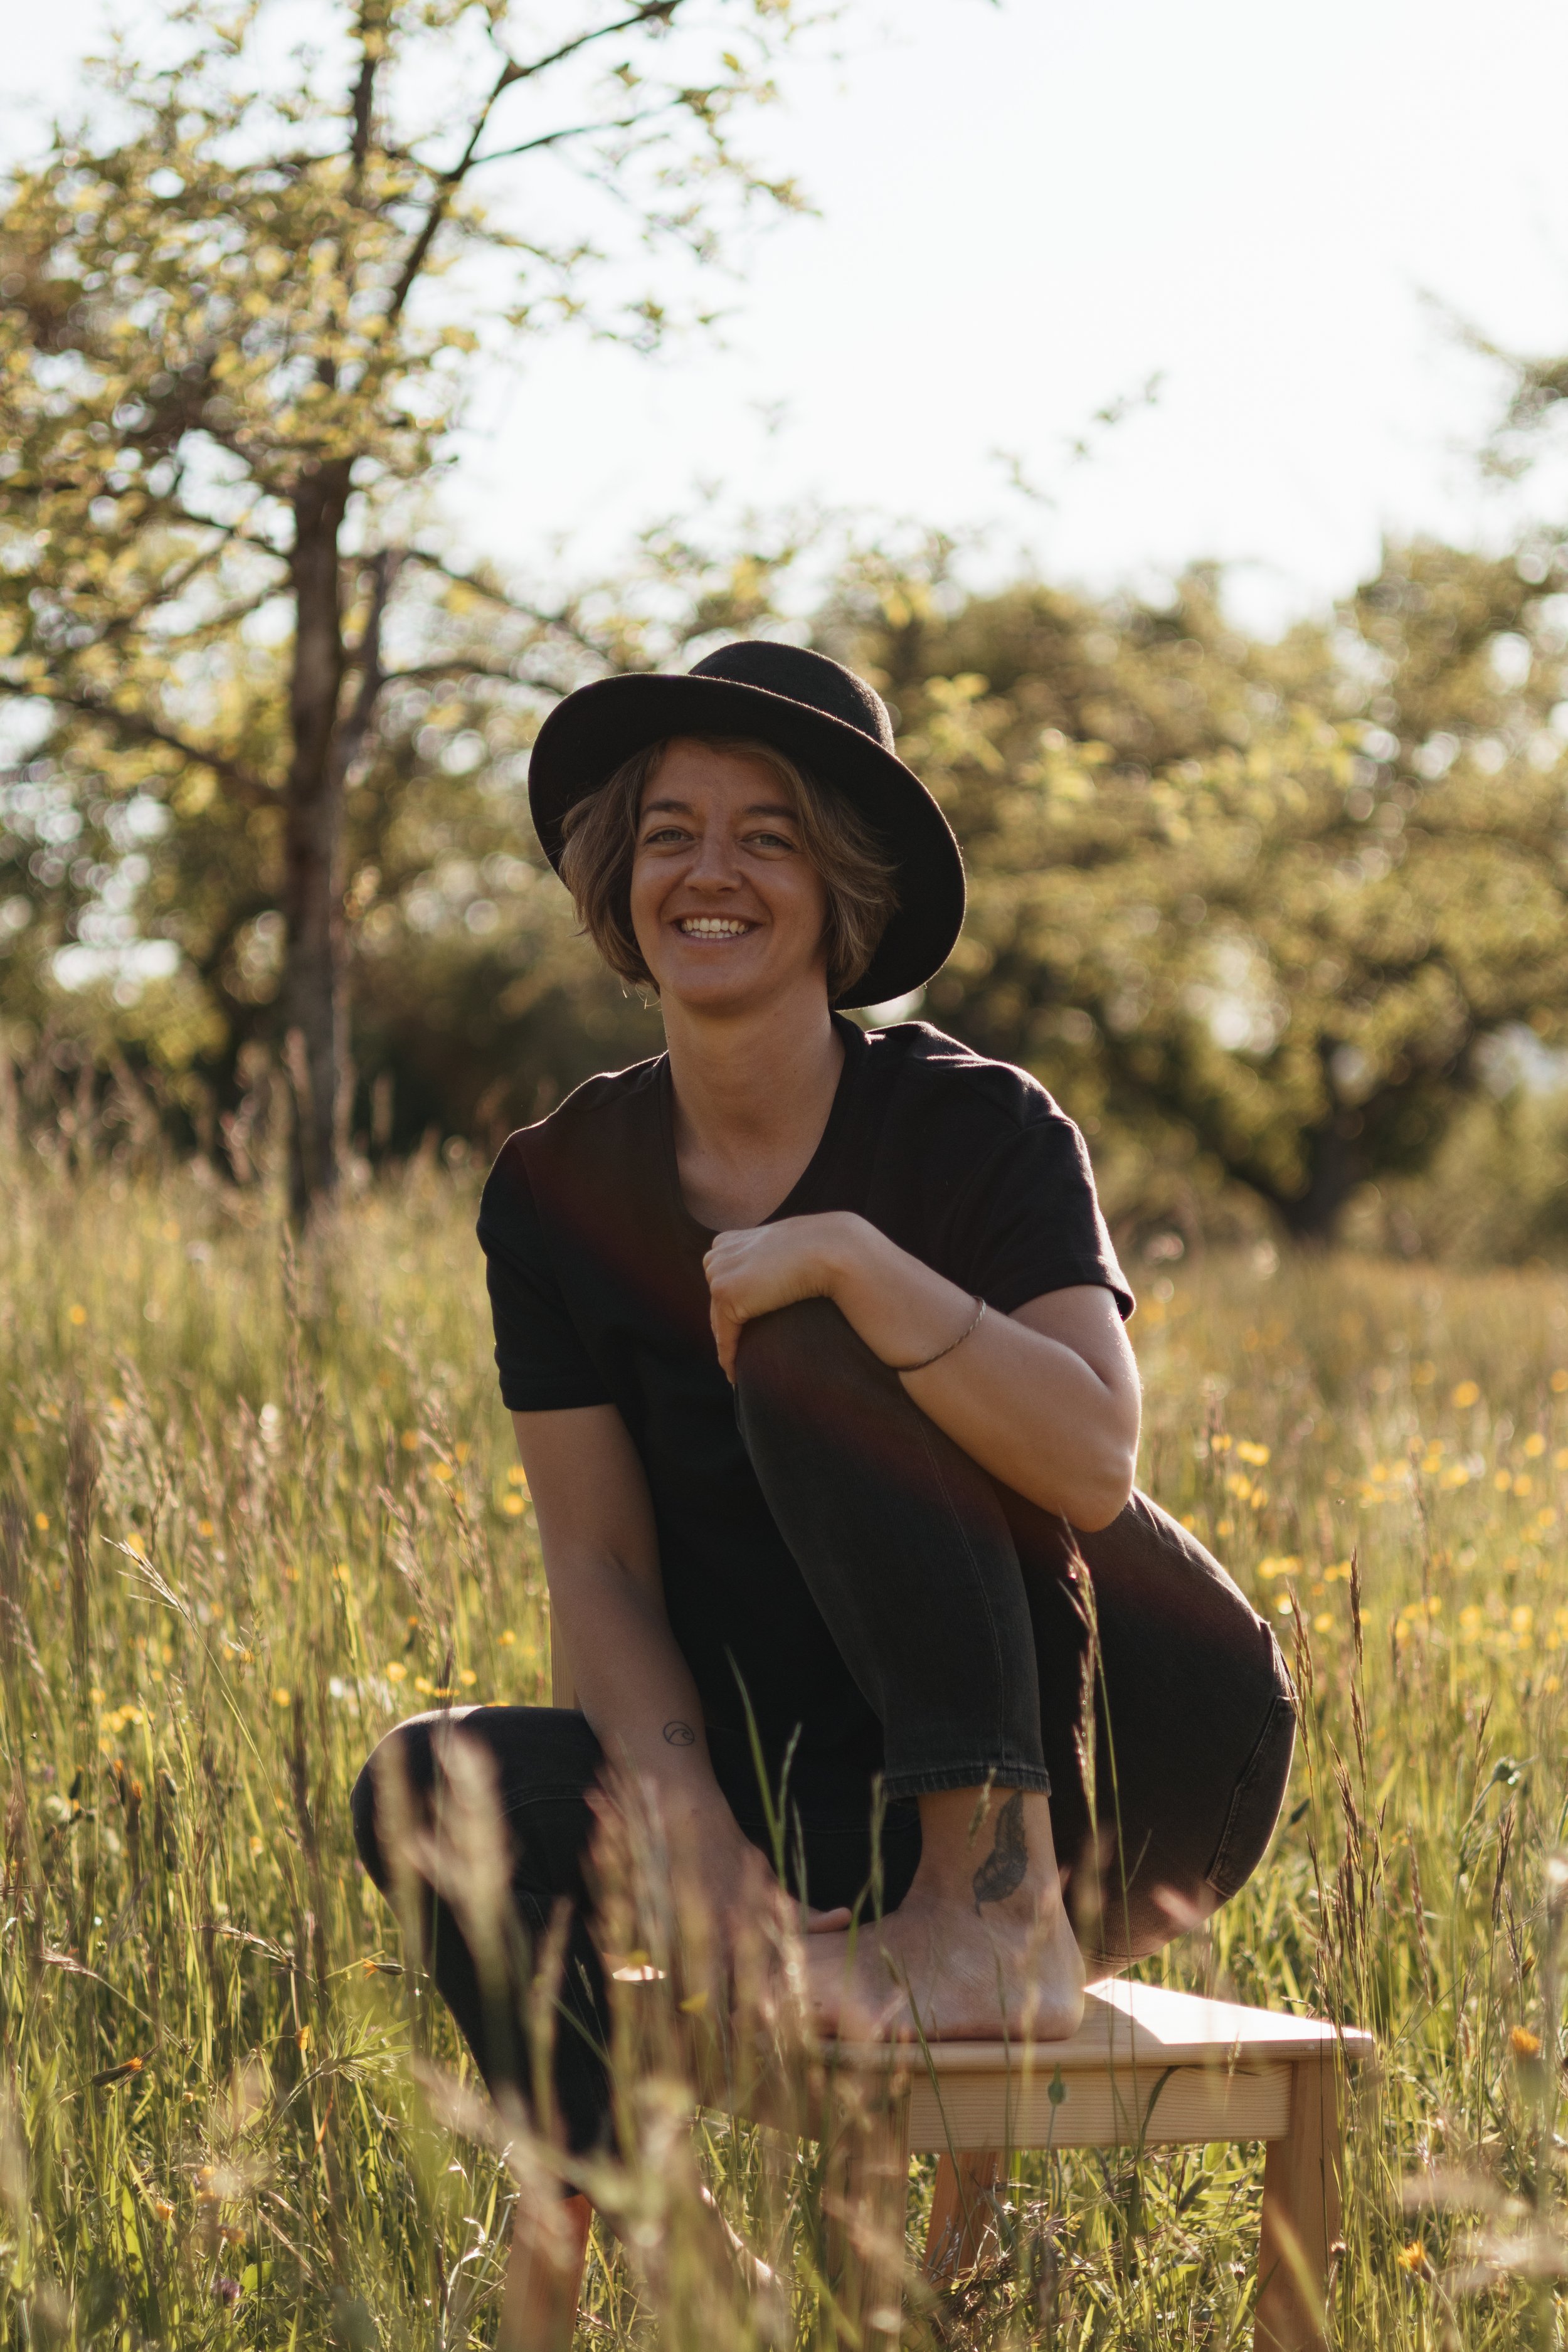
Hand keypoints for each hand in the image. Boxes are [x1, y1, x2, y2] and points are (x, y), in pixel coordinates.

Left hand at [703, 1213, 864, 1380]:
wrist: (829, 1250)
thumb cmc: (815, 1250)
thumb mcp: (780, 1250)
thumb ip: (763, 1261)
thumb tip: (761, 1284)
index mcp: (727, 1241)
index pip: (722, 1282)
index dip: (730, 1309)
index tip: (736, 1332)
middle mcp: (717, 1254)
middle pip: (716, 1302)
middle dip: (725, 1328)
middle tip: (735, 1357)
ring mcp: (719, 1273)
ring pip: (719, 1321)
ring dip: (728, 1344)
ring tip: (736, 1368)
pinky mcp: (726, 1294)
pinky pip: (725, 1336)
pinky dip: (728, 1357)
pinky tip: (734, 1374)